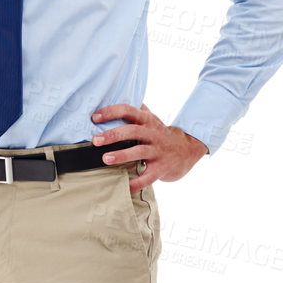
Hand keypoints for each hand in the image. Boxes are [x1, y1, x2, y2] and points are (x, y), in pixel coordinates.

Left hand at [89, 102, 208, 188]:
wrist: (188, 150)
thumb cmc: (161, 134)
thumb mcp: (151, 119)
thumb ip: (136, 110)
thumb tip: (115, 95)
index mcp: (147, 121)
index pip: (129, 110)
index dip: (111, 112)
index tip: (95, 117)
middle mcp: (153, 134)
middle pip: (132, 131)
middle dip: (113, 135)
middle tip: (96, 140)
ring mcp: (158, 151)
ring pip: (139, 152)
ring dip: (122, 155)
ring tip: (106, 159)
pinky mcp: (162, 168)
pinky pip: (148, 177)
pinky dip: (136, 183)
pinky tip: (125, 186)